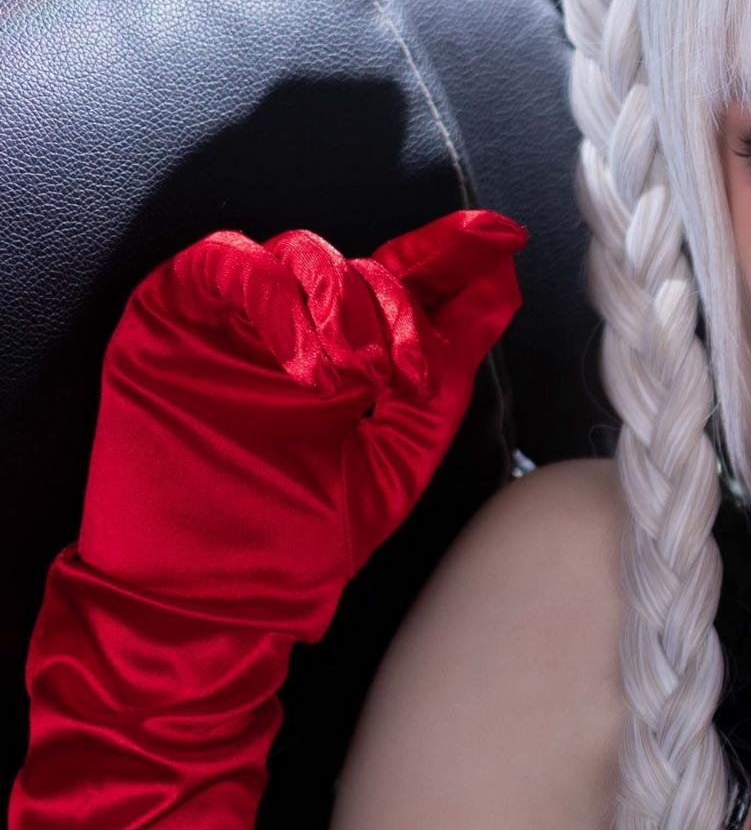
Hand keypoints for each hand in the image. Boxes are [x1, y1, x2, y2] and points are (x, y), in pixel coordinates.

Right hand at [73, 211, 525, 641]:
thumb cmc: (300, 540)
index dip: (451, 251)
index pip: (403, 281)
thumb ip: (445, 377)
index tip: (500, 235)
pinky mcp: (170, 315)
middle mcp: (294, 329)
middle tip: (402, 373)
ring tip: (351, 377)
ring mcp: (233, 320)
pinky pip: (227, 264)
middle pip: (359, 265)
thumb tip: (501, 292)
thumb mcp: (396, 459)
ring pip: (299, 252)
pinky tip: (302, 362)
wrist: (212, 593)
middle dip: (396, 307)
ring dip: (340, 302)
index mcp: (347, 357)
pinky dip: (274, 296)